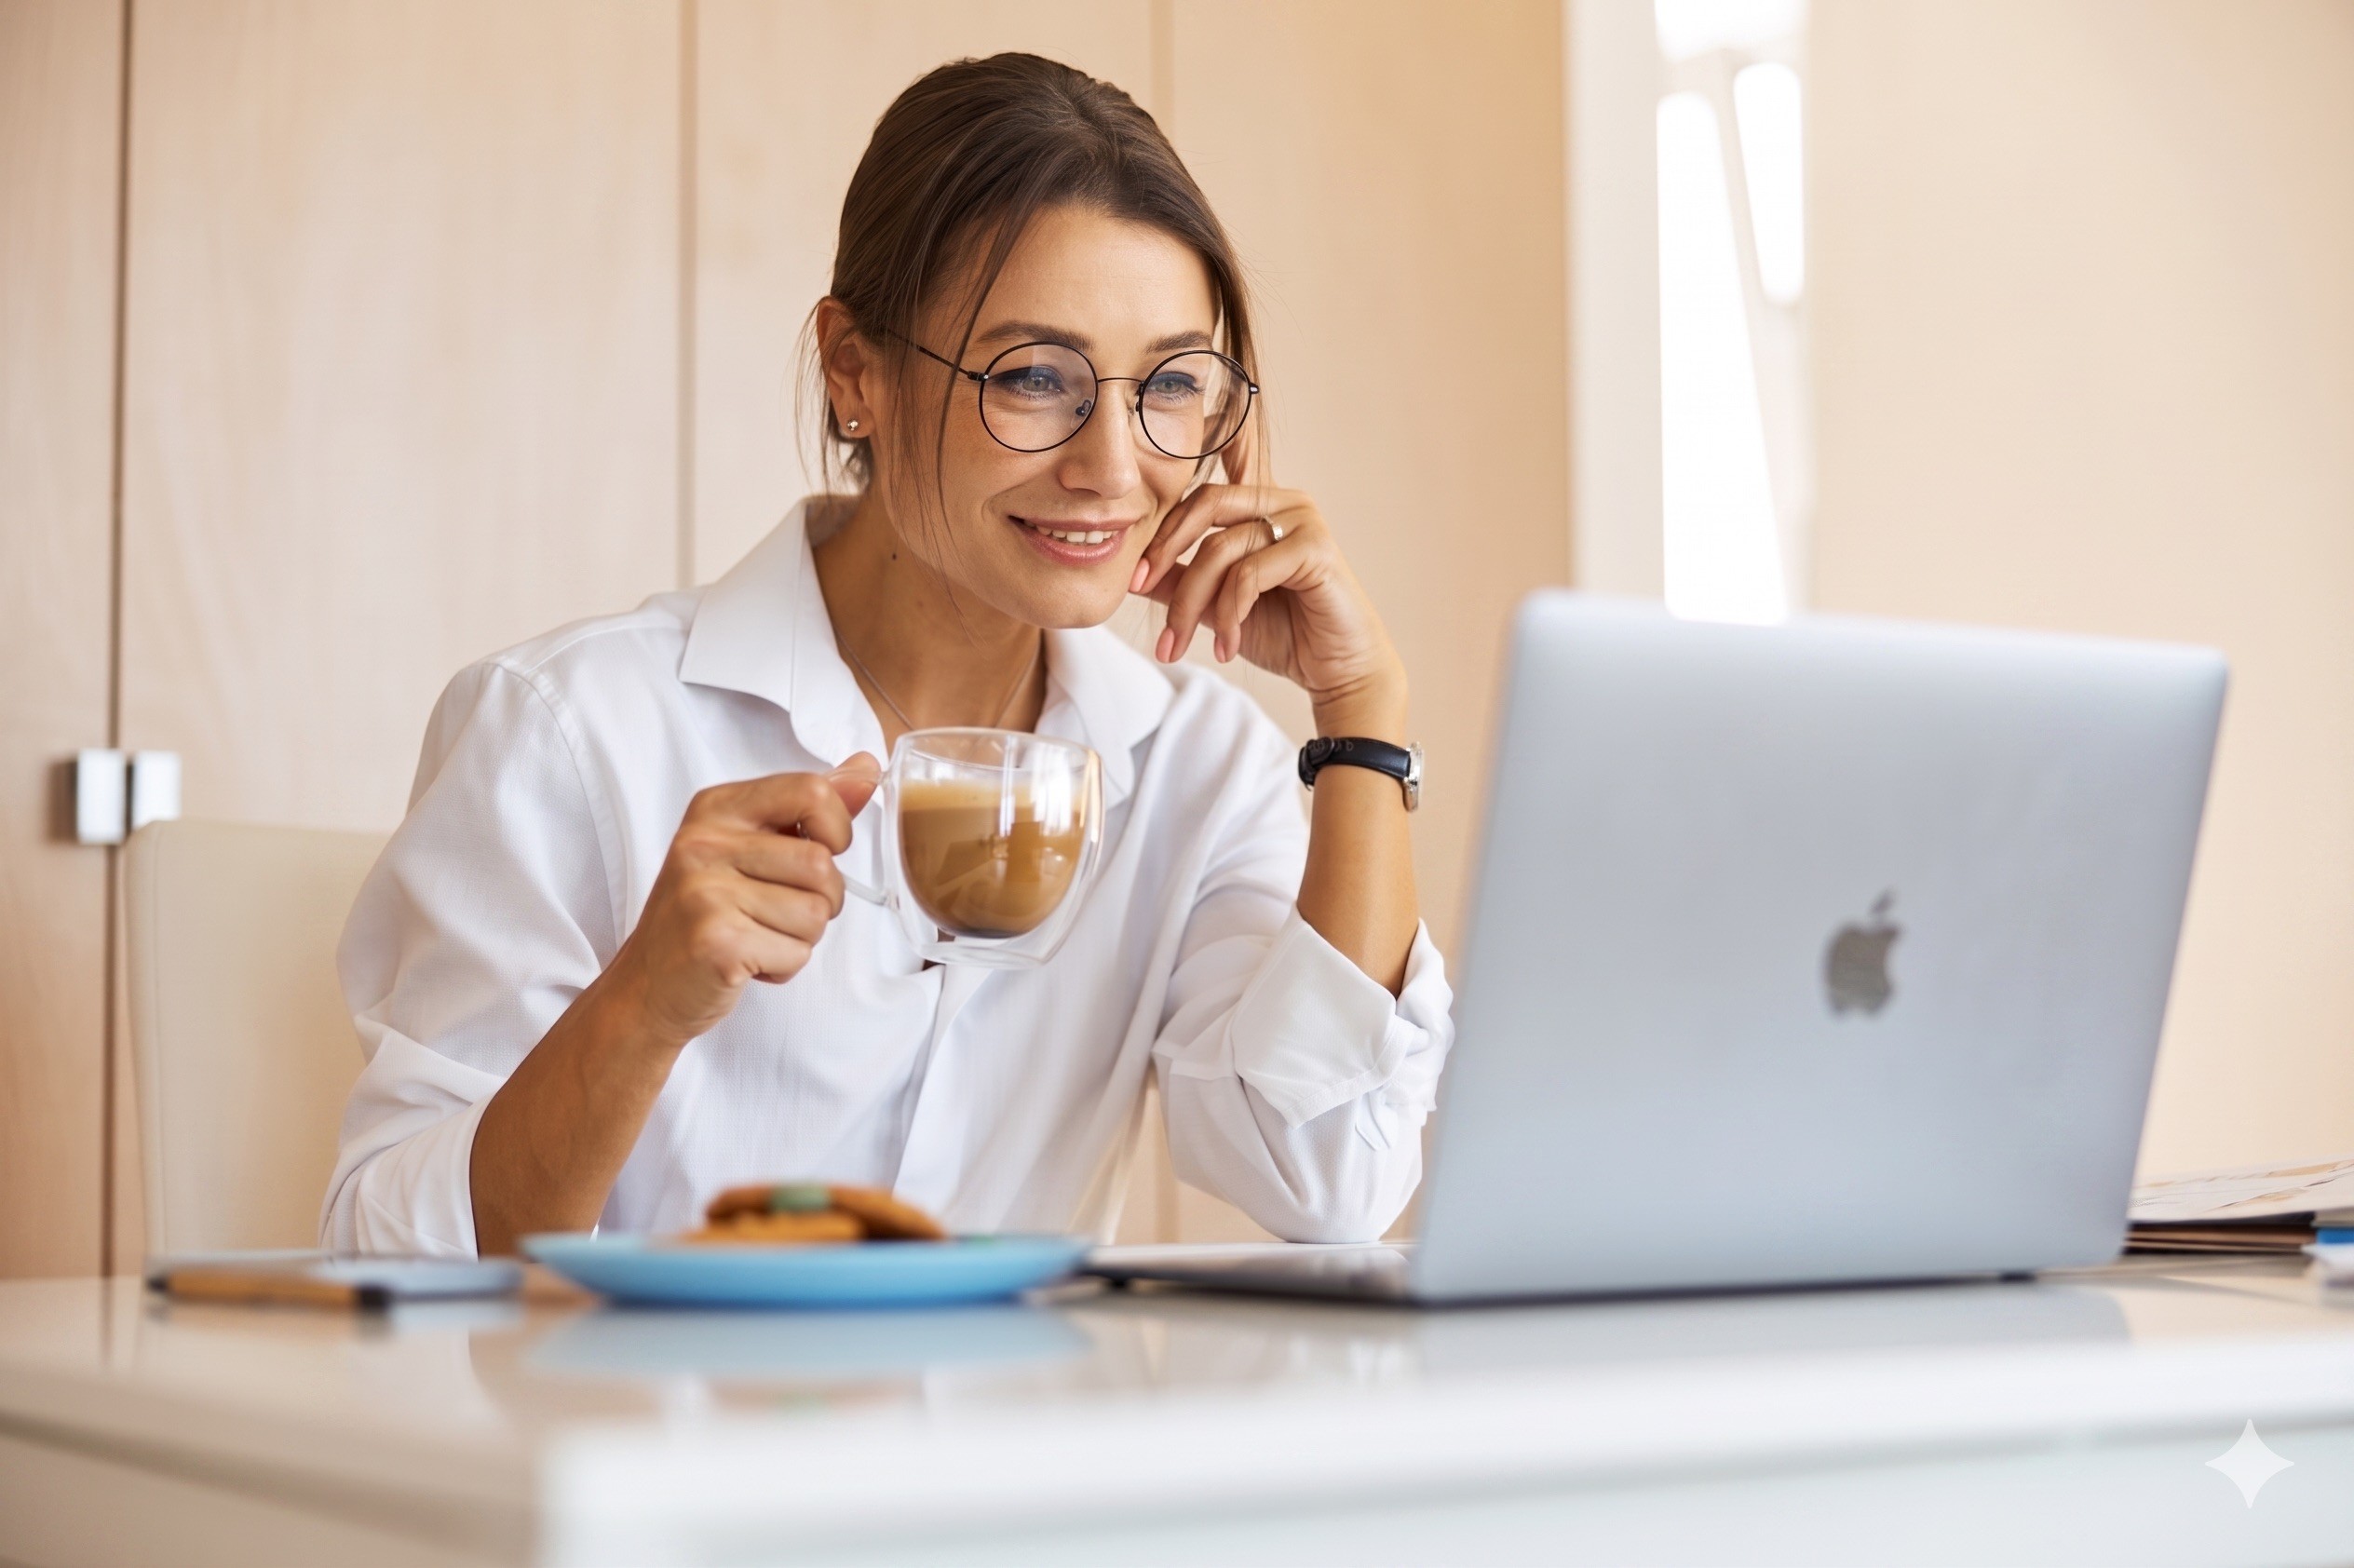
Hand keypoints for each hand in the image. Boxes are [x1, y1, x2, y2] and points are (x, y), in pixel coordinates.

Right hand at [609, 756, 880, 1046]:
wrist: (648, 984)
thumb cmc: (708, 913)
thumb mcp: (752, 846)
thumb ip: (811, 806)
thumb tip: (867, 766)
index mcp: (717, 808)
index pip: (811, 791)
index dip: (835, 831)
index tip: (816, 851)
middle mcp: (704, 842)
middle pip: (820, 864)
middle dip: (820, 900)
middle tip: (776, 911)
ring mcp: (705, 892)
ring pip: (815, 913)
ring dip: (801, 937)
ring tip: (757, 935)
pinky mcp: (715, 942)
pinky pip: (796, 953)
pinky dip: (783, 966)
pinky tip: (747, 961)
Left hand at [1131, 434, 1405, 731]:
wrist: (1337, 673)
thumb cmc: (1287, 635)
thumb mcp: (1219, 606)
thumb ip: (1183, 582)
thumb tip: (1134, 573)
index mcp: (1261, 505)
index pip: (1200, 494)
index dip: (1161, 527)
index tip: (1133, 577)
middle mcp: (1283, 501)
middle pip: (1204, 508)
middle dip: (1165, 553)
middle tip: (1139, 592)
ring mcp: (1302, 520)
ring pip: (1220, 548)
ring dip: (1192, 603)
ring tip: (1180, 644)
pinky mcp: (1315, 548)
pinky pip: (1249, 573)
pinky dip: (1229, 613)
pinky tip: (1229, 646)